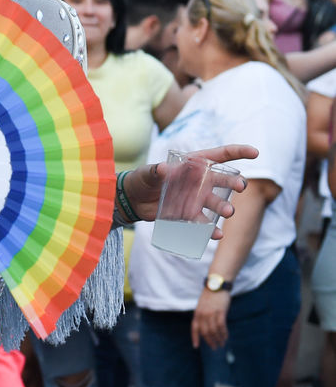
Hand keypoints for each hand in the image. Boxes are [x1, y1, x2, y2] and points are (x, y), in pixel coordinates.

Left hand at [121, 144, 254, 238]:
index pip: (219, 155)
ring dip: (224, 207)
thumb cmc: (142, 179)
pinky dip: (211, 229)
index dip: (237, 152)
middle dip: (234, 182)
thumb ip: (155, 171)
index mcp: (193, 164)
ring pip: (216, 202)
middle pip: (223, 180)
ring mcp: (197, 198)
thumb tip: (164, 169)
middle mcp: (199, 181)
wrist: (133, 201)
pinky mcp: (190, 214)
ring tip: (228, 212)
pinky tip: (216, 234)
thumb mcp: (146, 173)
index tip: (254, 152)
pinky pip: (204, 222)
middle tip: (240, 187)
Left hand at [191, 287, 230, 348]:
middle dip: (209, 341)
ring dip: (218, 339)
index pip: (194, 328)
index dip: (195, 338)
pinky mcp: (220, 312)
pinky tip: (226, 337)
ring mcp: (211, 313)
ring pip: (214, 330)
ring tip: (221, 343)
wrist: (216, 285)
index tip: (196, 347)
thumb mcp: (202, 306)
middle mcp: (202, 314)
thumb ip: (202, 316)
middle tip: (214, 347)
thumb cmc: (210, 296)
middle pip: (205, 332)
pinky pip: (221, 326)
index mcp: (197, 313)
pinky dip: (224, 333)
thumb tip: (205, 328)